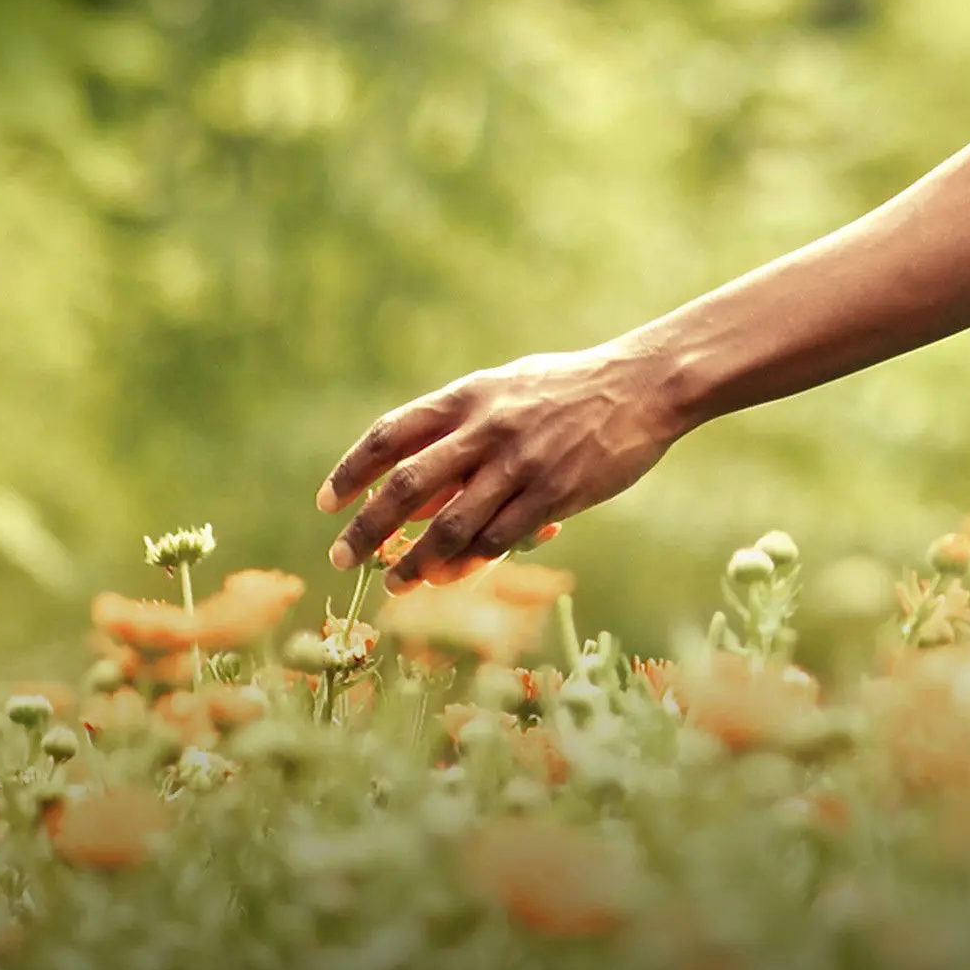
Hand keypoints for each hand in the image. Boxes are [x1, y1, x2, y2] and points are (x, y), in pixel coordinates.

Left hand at [316, 347, 684, 588]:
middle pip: (408, 485)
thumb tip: (414, 492)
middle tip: (342, 556)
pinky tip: (448, 579)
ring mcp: (520, 464)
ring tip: (393, 583)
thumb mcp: (505, 391)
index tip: (328, 502)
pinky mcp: (554, 494)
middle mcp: (486, 428)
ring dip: (414, 561)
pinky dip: (469, 563)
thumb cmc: (567, 391)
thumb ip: (460, 432)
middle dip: (368, 527)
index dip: (353, 470)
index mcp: (467, 396)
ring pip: (450, 525)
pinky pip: (499, 540)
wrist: (642, 386)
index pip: (391, 434)